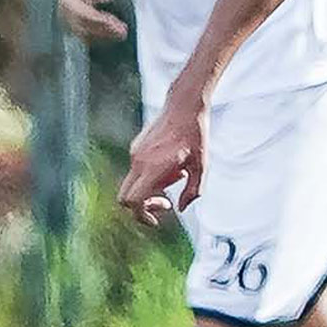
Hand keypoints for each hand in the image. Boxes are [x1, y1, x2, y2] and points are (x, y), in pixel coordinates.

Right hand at [56, 0, 127, 42]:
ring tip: (122, 33)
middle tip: (123, 32)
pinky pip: (86, 37)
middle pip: (84, 27)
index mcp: (67, 0)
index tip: (115, 23)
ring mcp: (68, 21)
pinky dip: (100, 38)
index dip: (99, 20)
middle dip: (104, 31)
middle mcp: (65, 13)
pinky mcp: (74, 27)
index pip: (82, 14)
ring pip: (85, 35)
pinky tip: (115, 33)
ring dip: (104, 36)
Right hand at [118, 103, 207, 227]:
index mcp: (153, 168)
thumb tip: (180, 208)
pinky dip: (150, 176)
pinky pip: (137, 170)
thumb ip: (192, 191)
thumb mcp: (201, 166)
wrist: (184, 106)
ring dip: (151, 189)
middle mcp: (138, 162)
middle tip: (166, 203)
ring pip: (133, 183)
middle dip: (142, 207)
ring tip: (177, 175)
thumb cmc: (196, 135)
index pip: (133, 201)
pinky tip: (172, 165)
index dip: (142, 216)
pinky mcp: (135, 147)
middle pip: (124, 198)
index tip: (157, 219)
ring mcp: (134, 153)